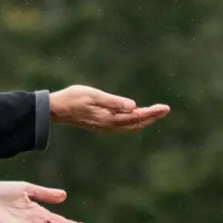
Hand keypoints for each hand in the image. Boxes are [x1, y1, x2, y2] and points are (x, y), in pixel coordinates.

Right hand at [49, 85, 169, 132]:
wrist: (56, 110)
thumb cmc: (72, 99)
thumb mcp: (94, 96)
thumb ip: (114, 101)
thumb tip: (133, 106)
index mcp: (109, 119)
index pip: (136, 116)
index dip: (152, 113)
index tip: (165, 108)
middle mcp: (109, 126)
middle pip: (136, 123)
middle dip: (151, 117)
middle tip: (165, 109)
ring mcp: (105, 126)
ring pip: (130, 126)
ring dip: (144, 119)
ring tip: (156, 113)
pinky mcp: (102, 124)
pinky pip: (123, 125)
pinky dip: (134, 121)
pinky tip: (136, 116)